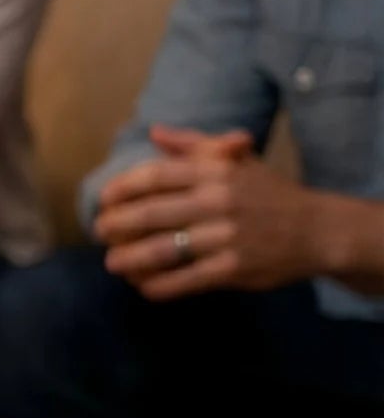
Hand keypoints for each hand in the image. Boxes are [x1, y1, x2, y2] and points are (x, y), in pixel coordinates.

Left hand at [93, 128, 331, 299]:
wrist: (317, 230)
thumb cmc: (269, 194)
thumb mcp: (238, 161)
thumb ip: (195, 146)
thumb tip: (154, 132)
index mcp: (216, 172)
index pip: (155, 176)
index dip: (122, 188)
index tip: (104, 200)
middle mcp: (219, 201)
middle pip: (150, 214)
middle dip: (116, 226)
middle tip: (100, 232)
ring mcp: (226, 237)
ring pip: (161, 251)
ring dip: (128, 259)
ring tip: (113, 262)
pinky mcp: (232, 269)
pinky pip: (183, 280)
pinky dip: (157, 286)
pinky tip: (144, 286)